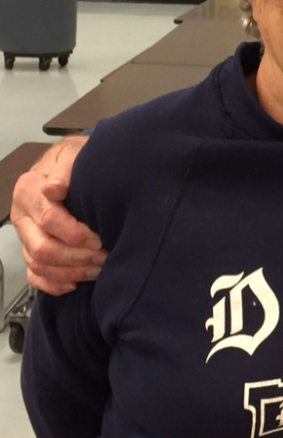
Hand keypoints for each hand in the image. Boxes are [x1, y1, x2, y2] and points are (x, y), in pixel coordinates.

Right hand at [10, 136, 103, 295]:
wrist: (74, 165)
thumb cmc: (78, 159)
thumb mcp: (73, 153)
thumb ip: (65, 169)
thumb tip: (54, 189)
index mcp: (29, 190)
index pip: (48, 220)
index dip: (75, 233)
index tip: (98, 237)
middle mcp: (23, 215)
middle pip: (42, 247)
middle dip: (76, 256)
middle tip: (103, 255)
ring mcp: (26, 235)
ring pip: (40, 264)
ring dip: (71, 272)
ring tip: (98, 268)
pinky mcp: (31, 250)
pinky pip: (35, 276)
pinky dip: (53, 284)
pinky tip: (75, 283)